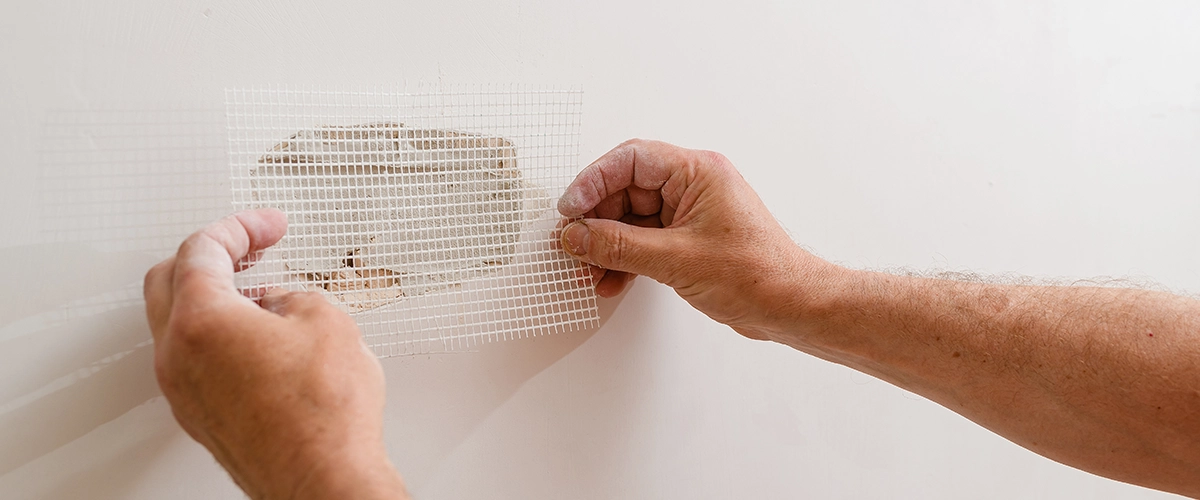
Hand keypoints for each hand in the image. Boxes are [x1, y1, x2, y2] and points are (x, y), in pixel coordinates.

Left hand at [143, 209, 407, 499]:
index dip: (240, 227)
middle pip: (170, 281)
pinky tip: (258, 337)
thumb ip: (293, 294)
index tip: (267, 226)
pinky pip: (193, 359)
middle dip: (212, 256)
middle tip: (251, 247)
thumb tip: (282, 304)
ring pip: (178, 323)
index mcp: (201, 320)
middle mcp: (178, 355)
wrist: (324, 478)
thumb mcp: (326, 320)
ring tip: (263, 294)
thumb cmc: (323, 415)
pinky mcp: (201, 416)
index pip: (202, 250)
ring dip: (214, 297)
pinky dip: (217, 335)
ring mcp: (184, 390)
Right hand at [558, 139, 837, 339]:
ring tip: (587, 269)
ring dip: (607, 244)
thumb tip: (577, 236)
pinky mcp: (690, 239)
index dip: (593, 181)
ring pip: (633, 218)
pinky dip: (625, 258)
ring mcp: (691, 213)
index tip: (570, 209)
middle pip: (626, 189)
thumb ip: (618, 246)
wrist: (791, 306)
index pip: (631, 160)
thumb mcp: (676, 260)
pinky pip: (645, 239)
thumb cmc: (757, 274)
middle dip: (597, 220)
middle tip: (573, 243)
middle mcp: (694, 186)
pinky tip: (611, 279)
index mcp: (697, 172)